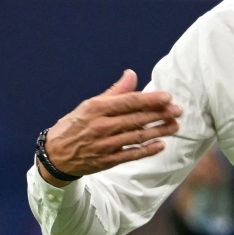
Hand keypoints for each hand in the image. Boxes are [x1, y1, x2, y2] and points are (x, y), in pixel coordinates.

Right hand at [39, 69, 181, 186]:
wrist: (55, 155)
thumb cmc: (76, 125)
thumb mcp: (90, 105)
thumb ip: (115, 91)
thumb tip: (132, 74)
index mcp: (97, 109)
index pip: (129, 102)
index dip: (150, 99)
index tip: (168, 97)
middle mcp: (101, 126)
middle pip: (136, 119)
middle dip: (160, 114)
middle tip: (178, 110)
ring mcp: (105, 145)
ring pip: (137, 136)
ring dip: (159, 131)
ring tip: (175, 126)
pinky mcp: (107, 160)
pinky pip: (131, 154)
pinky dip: (147, 150)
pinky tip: (161, 145)